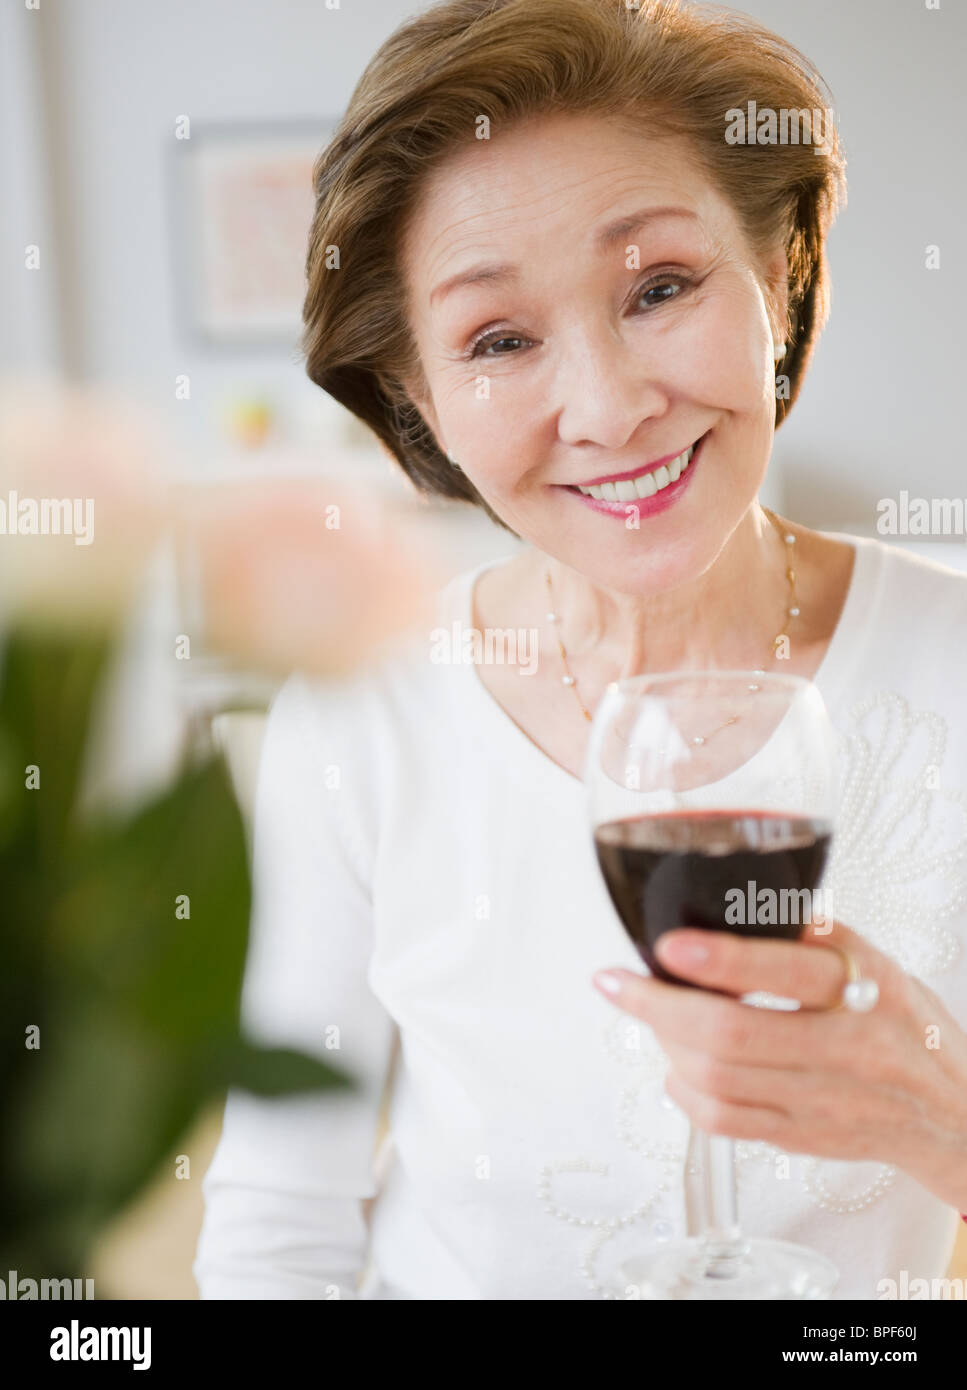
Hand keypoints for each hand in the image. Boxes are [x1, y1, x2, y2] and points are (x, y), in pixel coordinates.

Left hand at [593, 918, 966, 1211]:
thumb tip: (734, 897)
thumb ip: (813, 936)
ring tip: (647, 1015)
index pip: (785, 973)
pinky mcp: (805, 1139)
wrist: (954, 1113)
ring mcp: (824, 1102)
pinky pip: (727, 1123)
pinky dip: (685, 1092)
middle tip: (617, 983)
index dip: (719, 960)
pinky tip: (675, 1067)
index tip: (665, 944)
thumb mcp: (876, 962)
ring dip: (665, 1044)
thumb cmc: (903, 1023)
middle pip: (732, 1035)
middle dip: (659, 1006)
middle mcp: (847, 1048)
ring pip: (720, 1081)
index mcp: (865, 989)